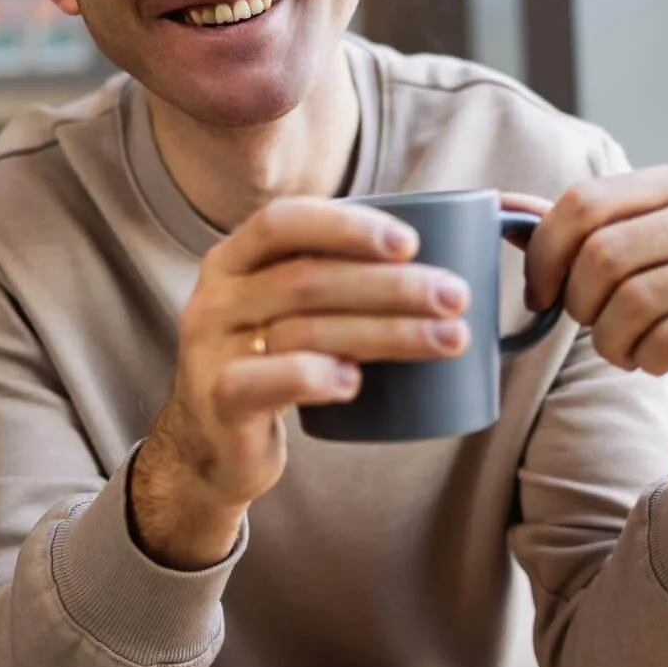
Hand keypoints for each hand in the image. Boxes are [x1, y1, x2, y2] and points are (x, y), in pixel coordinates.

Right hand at [131, 197, 470, 566]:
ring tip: (447, 339)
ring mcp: (211, 350)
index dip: (346, 226)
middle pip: (307, 279)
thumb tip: (441, 259)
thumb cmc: (272, 363)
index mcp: (233, 258)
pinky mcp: (219, 402)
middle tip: (456, 296)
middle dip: (392, 285)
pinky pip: (265, 380)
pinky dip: (315, 377)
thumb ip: (333, 278)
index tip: (410, 243)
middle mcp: (216, 297)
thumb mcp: (283, 309)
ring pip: (303, 330)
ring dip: (386, 333)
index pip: (284, 222)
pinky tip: (356, 382)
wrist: (212, 444)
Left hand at [519, 165, 667, 439]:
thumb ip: (571, 228)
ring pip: (634, 302)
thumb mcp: (631, 250)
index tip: (538, 293)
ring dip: (609, 341)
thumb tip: (500, 206)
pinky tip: (653, 359)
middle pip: (604, 254)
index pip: (583, 202)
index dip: (544, 254)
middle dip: (578, 303)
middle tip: (589, 324)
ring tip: (620, 348)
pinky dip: (644, 360)